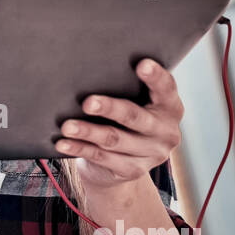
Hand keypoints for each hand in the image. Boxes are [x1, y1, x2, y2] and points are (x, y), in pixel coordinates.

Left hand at [55, 58, 183, 193]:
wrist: (124, 164)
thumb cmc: (126, 119)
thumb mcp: (135, 103)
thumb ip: (126, 89)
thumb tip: (91, 72)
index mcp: (170, 108)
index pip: (166, 89)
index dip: (155, 77)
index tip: (141, 64)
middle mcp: (166, 132)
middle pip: (134, 116)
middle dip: (110, 108)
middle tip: (87, 102)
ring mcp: (152, 154)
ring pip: (114, 139)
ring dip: (88, 132)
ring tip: (67, 126)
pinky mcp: (133, 170)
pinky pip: (102, 158)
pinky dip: (80, 149)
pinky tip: (64, 144)